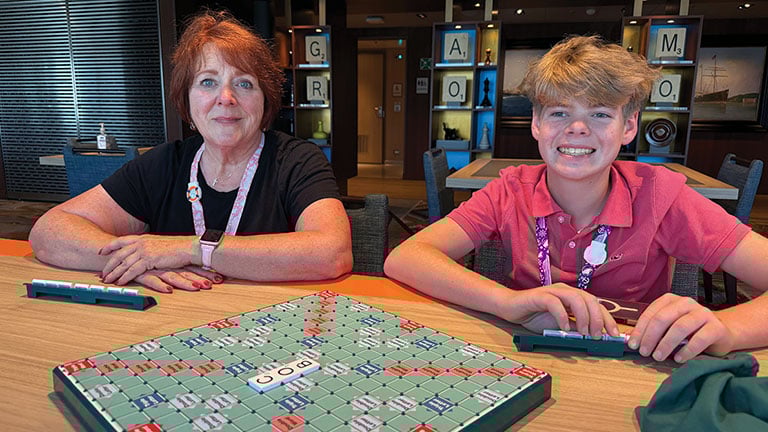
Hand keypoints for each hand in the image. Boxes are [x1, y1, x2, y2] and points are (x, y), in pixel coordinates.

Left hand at [99, 234, 195, 284]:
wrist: (187, 248)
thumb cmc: (178, 248)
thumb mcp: (159, 244)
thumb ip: (148, 247)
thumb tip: (143, 253)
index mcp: (143, 238)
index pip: (121, 241)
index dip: (110, 247)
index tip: (102, 252)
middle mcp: (141, 243)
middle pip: (119, 254)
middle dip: (109, 265)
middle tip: (102, 273)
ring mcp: (144, 251)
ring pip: (123, 263)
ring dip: (114, 273)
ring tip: (108, 280)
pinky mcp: (149, 260)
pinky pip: (132, 270)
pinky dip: (125, 277)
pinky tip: (120, 282)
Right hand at [133, 267, 223, 292]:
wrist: (116, 251)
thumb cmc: (140, 259)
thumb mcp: (160, 264)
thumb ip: (174, 269)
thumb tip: (190, 276)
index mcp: (171, 262)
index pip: (192, 267)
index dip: (206, 272)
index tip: (220, 278)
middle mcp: (166, 264)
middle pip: (187, 272)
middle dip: (201, 277)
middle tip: (215, 283)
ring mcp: (155, 268)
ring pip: (173, 276)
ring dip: (185, 283)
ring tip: (197, 288)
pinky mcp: (142, 273)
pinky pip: (152, 280)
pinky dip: (161, 286)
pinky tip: (169, 290)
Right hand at [497, 283, 618, 336]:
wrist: (511, 308)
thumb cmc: (534, 316)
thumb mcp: (560, 326)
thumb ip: (575, 328)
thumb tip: (594, 336)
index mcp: (572, 297)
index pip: (596, 305)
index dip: (607, 319)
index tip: (614, 334)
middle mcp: (565, 291)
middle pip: (589, 299)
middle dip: (598, 318)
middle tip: (598, 336)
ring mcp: (552, 291)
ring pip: (576, 298)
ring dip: (583, 317)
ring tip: (584, 333)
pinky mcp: (539, 296)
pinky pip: (554, 303)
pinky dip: (562, 316)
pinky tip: (564, 328)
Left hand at [628, 293, 733, 362]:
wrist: (721, 333)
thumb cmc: (689, 331)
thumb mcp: (669, 327)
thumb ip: (653, 330)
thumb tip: (631, 340)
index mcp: (671, 301)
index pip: (651, 313)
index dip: (640, 330)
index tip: (633, 345)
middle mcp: (686, 303)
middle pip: (663, 318)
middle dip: (650, 337)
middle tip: (644, 352)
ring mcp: (702, 313)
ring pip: (680, 327)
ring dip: (665, 344)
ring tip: (657, 357)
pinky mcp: (716, 327)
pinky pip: (699, 339)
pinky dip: (686, 351)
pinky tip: (678, 359)